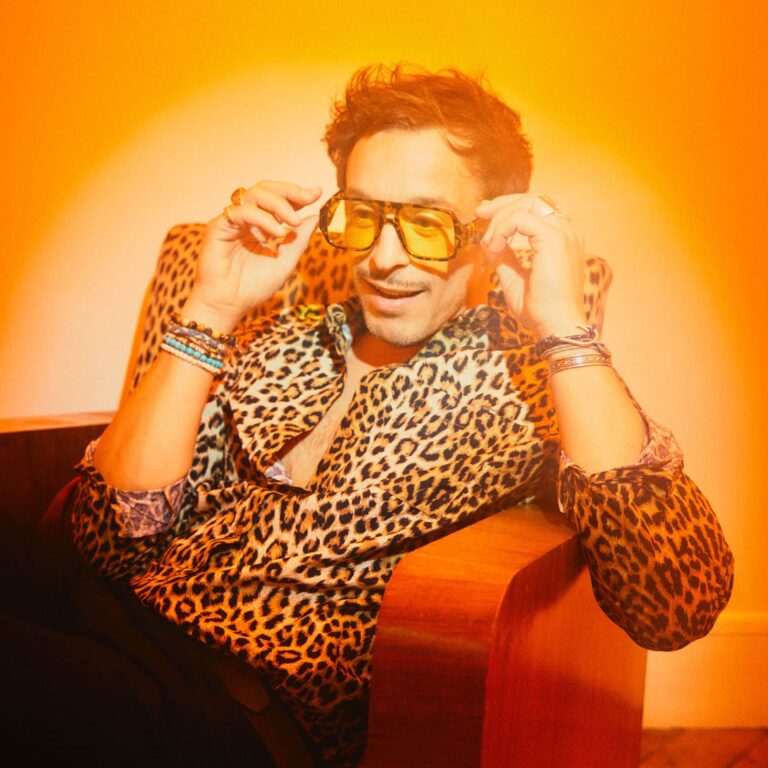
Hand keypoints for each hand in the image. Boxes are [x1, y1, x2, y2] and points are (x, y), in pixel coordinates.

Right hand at [185, 181, 322, 329]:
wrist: (229, 305)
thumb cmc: (252, 287)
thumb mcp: (284, 262)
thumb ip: (298, 241)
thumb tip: (315, 218)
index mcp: (261, 226)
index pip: (279, 201)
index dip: (297, 194)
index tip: (317, 193)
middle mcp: (246, 220)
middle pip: (266, 189)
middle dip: (290, 191)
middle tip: (308, 197)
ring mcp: (232, 221)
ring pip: (254, 194)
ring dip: (278, 204)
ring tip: (294, 221)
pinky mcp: (218, 226)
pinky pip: (241, 211)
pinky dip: (262, 218)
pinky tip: (277, 232)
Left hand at [476, 194, 587, 337]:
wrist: (555, 325)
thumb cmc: (539, 309)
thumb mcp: (515, 278)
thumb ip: (505, 258)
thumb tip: (489, 243)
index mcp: (563, 239)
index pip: (537, 208)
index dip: (509, 206)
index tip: (485, 214)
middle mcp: (567, 231)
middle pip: (532, 199)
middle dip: (501, 204)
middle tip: (479, 212)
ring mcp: (564, 233)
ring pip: (527, 204)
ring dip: (500, 218)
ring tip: (488, 242)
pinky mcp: (555, 239)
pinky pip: (520, 219)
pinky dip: (502, 229)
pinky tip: (495, 247)